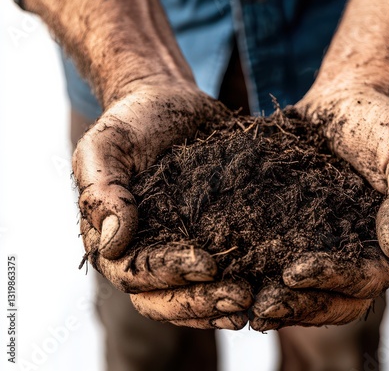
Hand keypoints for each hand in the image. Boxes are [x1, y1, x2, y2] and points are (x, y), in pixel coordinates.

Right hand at [74, 78, 251, 328]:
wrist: (168, 102)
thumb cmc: (132, 123)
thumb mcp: (107, 147)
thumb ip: (101, 191)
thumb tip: (111, 243)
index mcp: (117, 241)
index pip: (137, 274)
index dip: (169, 275)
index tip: (207, 265)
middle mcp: (148, 253)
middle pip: (167, 298)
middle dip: (202, 302)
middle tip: (242, 297)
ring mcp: (180, 248)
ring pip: (195, 293)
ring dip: (223, 303)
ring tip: (258, 300)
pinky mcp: (212, 235)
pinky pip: (224, 269)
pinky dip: (244, 281)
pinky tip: (269, 285)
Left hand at [251, 84, 388, 329]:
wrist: (344, 102)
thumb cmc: (382, 123)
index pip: (365, 278)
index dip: (332, 281)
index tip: (293, 274)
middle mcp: (360, 255)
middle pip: (333, 298)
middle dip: (299, 305)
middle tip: (261, 307)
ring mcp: (326, 247)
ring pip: (304, 290)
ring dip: (276, 301)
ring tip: (240, 304)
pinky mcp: (297, 233)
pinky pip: (278, 261)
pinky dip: (258, 275)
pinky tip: (229, 278)